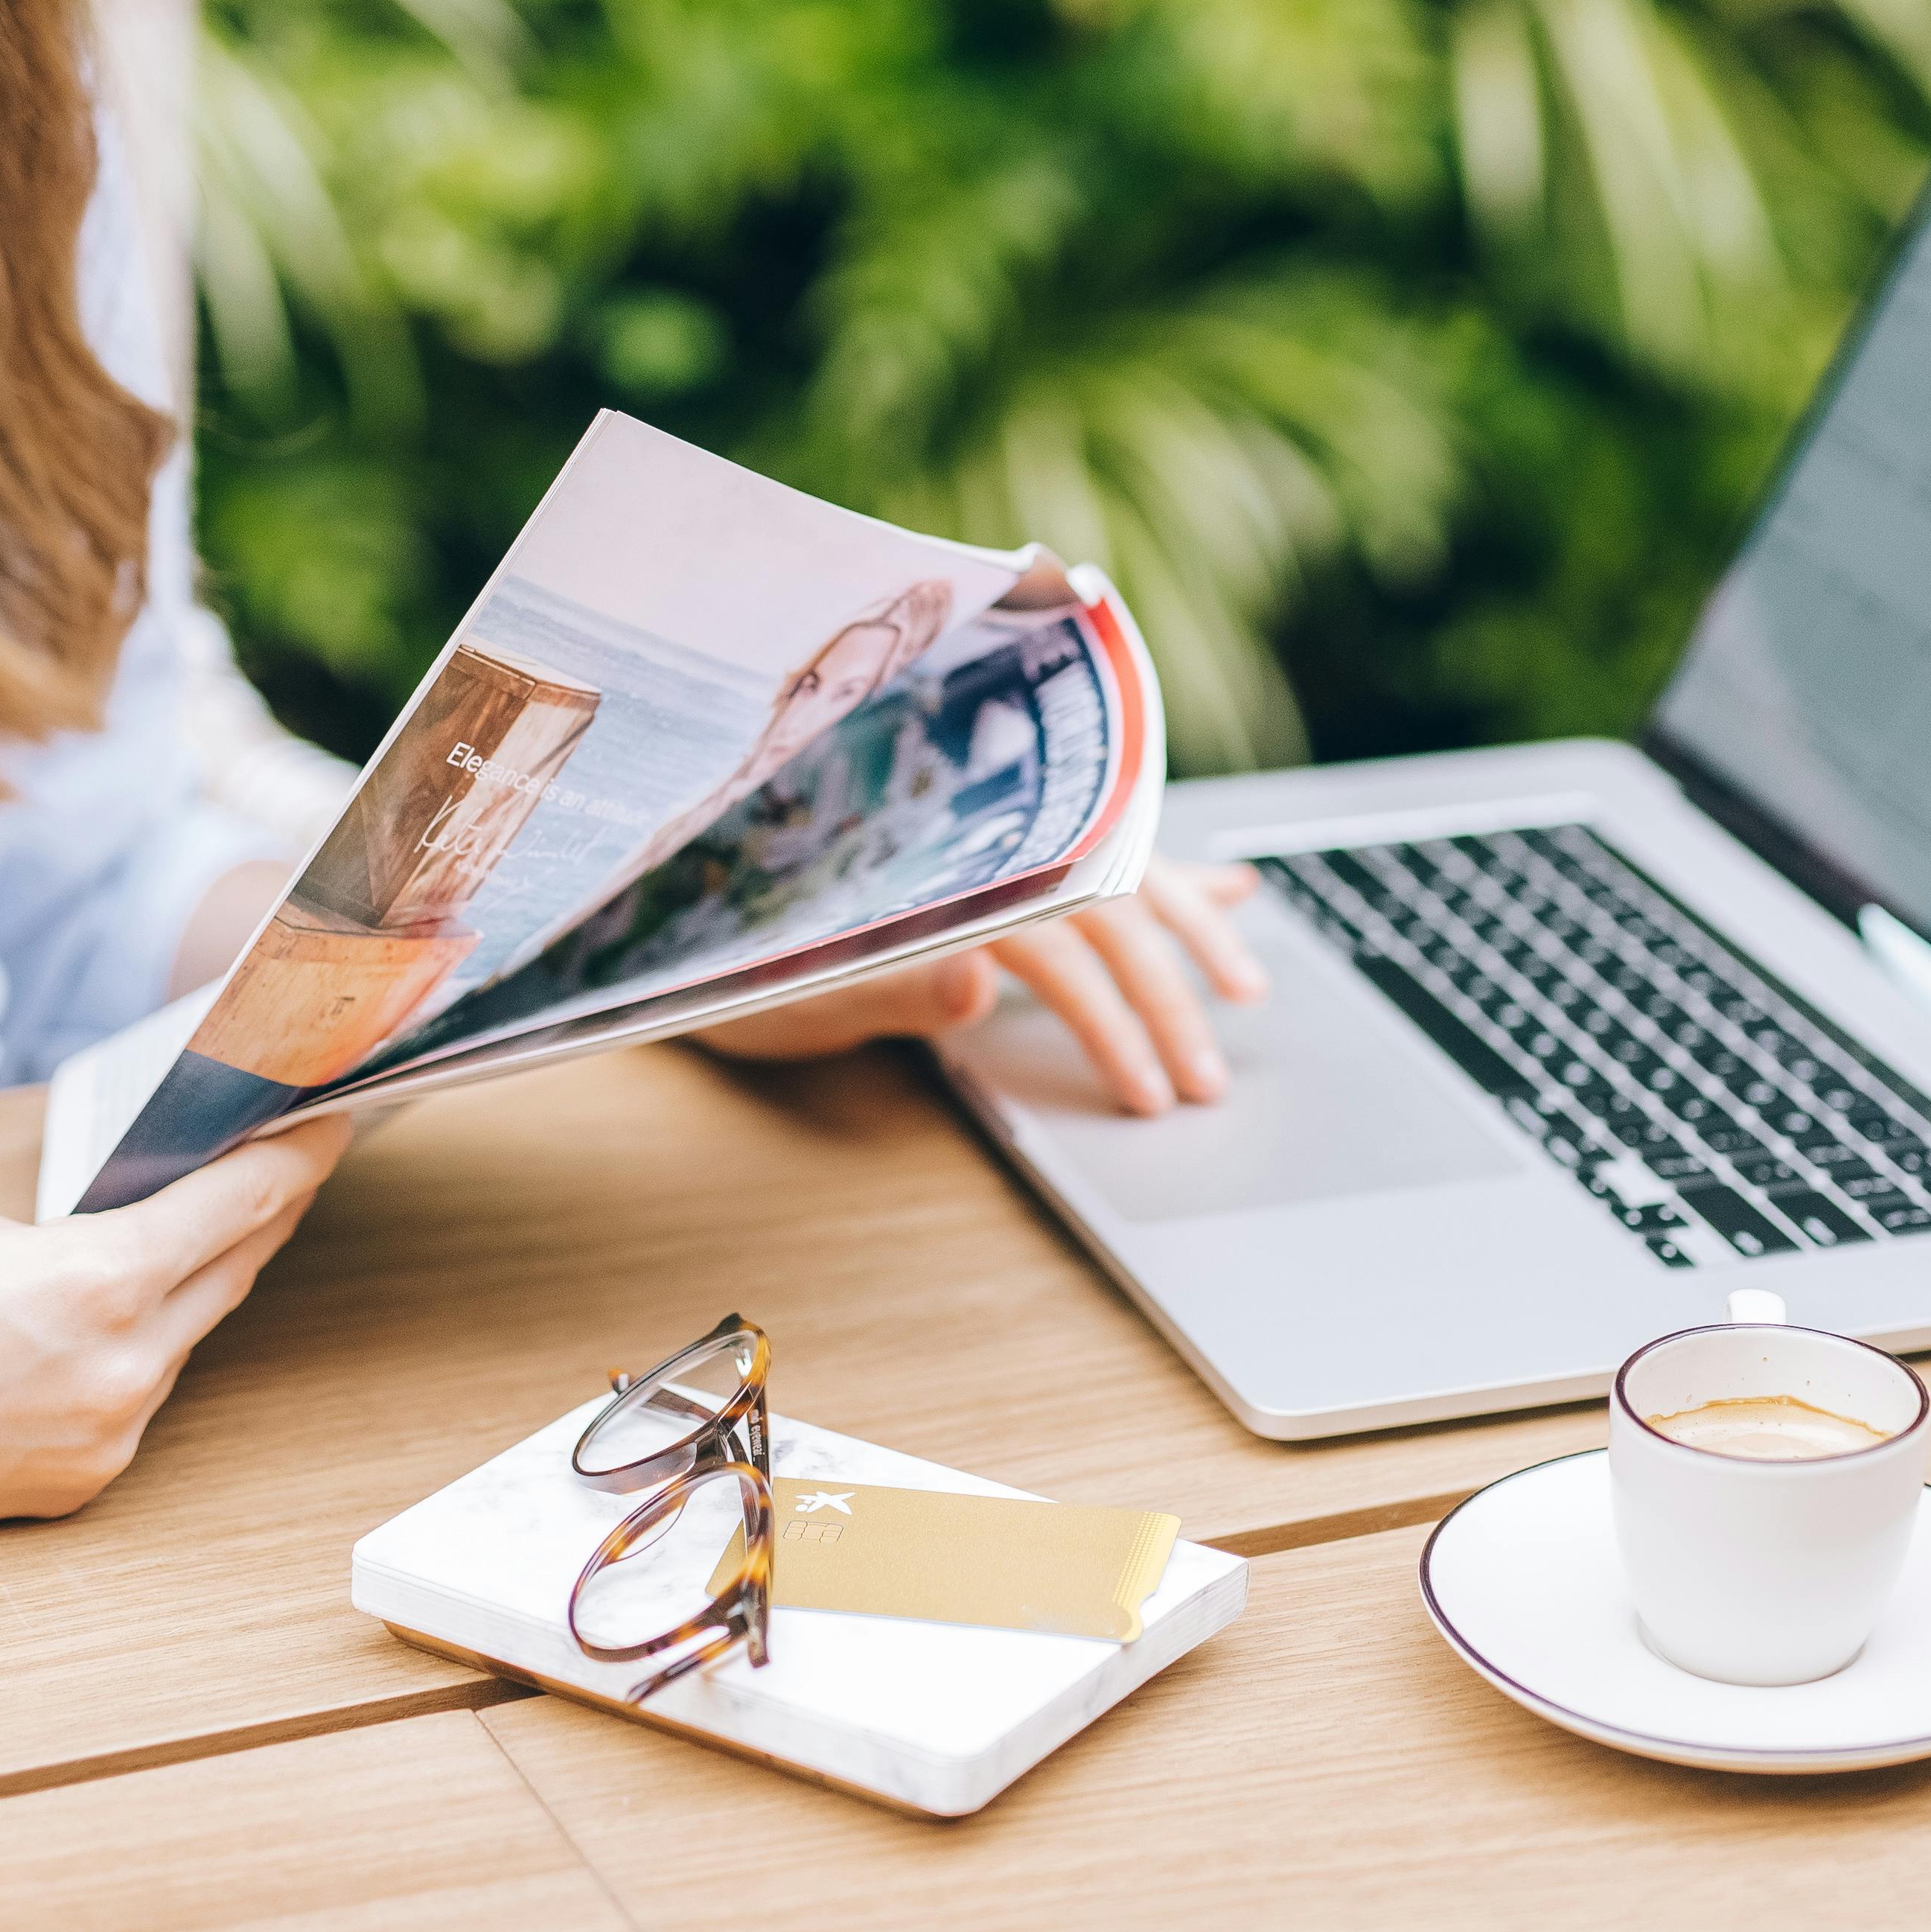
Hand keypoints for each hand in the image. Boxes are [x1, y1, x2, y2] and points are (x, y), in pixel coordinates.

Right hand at [0, 1116, 354, 1559]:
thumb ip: (63, 1237)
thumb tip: (116, 1244)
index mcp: (97, 1284)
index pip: (242, 1207)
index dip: (297, 1158)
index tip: (332, 1121)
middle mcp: (122, 1371)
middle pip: (231, 1273)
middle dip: (262, 1215)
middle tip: (288, 1163)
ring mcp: (105, 1440)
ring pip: (183, 1341)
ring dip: (191, 1287)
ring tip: (195, 1230)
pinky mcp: (76, 1487)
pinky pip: (134, 1400)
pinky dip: (132, 1354)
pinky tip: (108, 1321)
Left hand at [690, 861, 1269, 1115]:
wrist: (683, 906)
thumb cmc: (726, 956)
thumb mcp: (792, 990)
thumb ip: (888, 984)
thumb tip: (980, 977)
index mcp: (940, 875)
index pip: (1060, 947)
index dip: (1112, 1023)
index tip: (1148, 1094)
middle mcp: (979, 842)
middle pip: (1105, 909)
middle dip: (1169, 997)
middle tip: (1209, 1082)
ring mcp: (996, 837)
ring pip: (1121, 869)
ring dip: (1191, 926)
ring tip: (1247, 984)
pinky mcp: (998, 849)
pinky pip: (1101, 849)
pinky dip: (1169, 872)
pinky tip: (1229, 887)